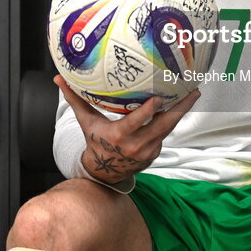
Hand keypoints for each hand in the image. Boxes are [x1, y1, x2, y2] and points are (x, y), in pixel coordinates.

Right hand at [56, 75, 200, 184]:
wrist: (104, 172)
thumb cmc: (95, 140)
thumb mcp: (86, 121)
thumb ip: (75, 99)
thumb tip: (58, 78)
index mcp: (119, 136)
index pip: (136, 123)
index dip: (148, 111)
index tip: (159, 98)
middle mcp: (136, 146)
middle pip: (163, 126)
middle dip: (179, 109)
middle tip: (192, 92)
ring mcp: (148, 151)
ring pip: (168, 129)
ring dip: (181, 112)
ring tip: (192, 94)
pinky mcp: (155, 153)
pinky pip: (165, 134)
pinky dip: (172, 121)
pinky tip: (180, 105)